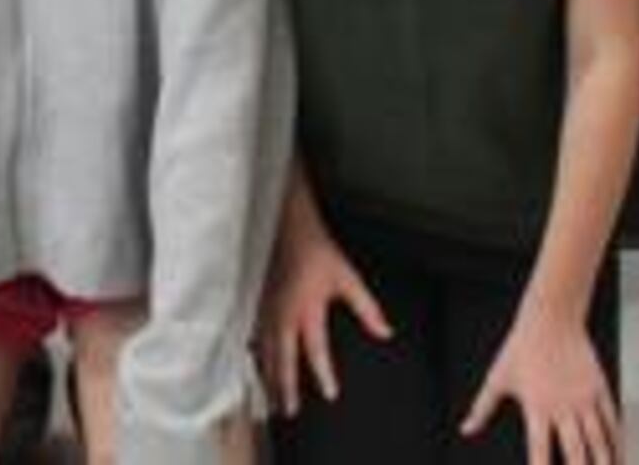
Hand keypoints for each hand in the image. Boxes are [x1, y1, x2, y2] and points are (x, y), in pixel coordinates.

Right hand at [257, 215, 392, 413]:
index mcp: (307, 309)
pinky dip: (254, 357)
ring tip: (271, 399)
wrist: (289, 227)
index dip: (324, 373)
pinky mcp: (256, 305)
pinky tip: (254, 368)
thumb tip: (385, 332)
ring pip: (264, 352)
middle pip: (282, 359)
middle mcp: (283, 314)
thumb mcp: (347, 278)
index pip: (316, 349)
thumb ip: (366, 308)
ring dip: (268, 377)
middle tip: (288, 411)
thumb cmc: (317, 252)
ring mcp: (266, 311)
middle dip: (284, 387)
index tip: (330, 394)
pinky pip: (253, 338)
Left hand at [459, 300, 620, 463]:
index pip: (539, 449)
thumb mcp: (497, 378)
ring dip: (603, 463)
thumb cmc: (521, 347)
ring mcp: (584, 398)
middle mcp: (563, 407)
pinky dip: (617, 441)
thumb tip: (466, 429)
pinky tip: (619, 456)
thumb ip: (482, 408)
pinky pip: (611, 420)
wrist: (552, 317)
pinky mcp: (599, 388)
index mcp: (537, 408)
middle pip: (576, 451)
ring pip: (598, 440)